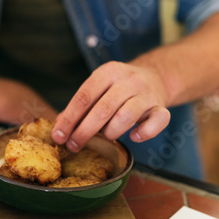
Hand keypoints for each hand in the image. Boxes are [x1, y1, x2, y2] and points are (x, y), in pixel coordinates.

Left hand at [51, 61, 170, 151]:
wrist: (155, 76)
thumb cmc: (117, 88)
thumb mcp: (97, 89)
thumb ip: (79, 107)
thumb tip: (59, 130)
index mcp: (107, 72)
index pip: (83, 97)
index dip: (69, 119)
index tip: (58, 137)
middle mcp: (128, 80)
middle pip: (102, 109)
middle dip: (84, 132)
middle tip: (73, 146)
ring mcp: (146, 93)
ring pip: (126, 116)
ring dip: (111, 132)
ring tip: (106, 136)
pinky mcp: (160, 106)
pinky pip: (158, 120)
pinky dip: (145, 132)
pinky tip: (134, 137)